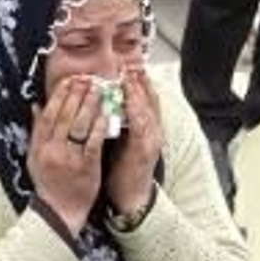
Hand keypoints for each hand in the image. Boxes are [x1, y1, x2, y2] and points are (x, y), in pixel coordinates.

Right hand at [28, 76, 103, 235]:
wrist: (59, 211)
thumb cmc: (48, 183)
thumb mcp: (34, 157)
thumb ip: (36, 131)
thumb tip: (35, 106)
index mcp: (39, 147)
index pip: (48, 115)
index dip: (59, 96)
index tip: (69, 80)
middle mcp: (52, 150)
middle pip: (64, 116)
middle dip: (76, 95)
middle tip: (87, 79)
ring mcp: (69, 159)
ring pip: (79, 126)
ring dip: (89, 105)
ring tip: (99, 89)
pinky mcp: (86, 167)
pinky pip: (94, 142)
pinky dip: (100, 126)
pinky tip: (107, 113)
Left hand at [104, 66, 161, 217]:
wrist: (132, 196)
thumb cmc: (125, 169)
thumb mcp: (123, 141)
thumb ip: (119, 122)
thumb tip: (106, 104)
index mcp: (147, 129)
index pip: (145, 100)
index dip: (140, 82)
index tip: (131, 65)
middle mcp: (153, 132)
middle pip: (149, 100)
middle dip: (141, 81)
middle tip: (132, 64)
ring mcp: (150, 141)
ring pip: (147, 110)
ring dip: (138, 92)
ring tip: (130, 76)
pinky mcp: (144, 151)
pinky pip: (141, 127)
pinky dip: (136, 112)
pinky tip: (129, 101)